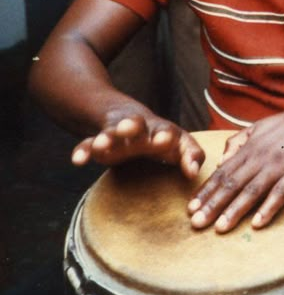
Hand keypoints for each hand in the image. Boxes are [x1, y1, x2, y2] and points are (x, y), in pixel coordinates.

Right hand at [71, 107, 203, 179]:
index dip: (179, 148)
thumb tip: (194, 174)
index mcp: (164, 130)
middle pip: (139, 124)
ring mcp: (119, 133)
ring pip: (112, 131)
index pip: (175, 134)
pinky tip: (78, 160)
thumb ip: (191, 155)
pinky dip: (84, 150)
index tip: (183, 163)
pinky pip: (89, 143)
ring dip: (108, 136)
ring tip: (102, 145)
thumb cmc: (160, 140)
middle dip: (135, 126)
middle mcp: (142, 129)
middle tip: (131, 128)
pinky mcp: (101, 139)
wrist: (126, 121)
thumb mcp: (179, 145)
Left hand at [187, 96, 283, 232]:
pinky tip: (257, 224)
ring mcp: (278, 167)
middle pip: (231, 184)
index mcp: (250, 148)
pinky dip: (268, 209)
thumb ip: (238, 141)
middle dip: (212, 205)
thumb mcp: (259, 126)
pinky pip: (280, 194)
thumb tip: (221, 160)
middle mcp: (260, 158)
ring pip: (251, 191)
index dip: (206, 191)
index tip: (190, 207)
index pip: (222, 173)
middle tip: (195, 223)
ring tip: (219, 228)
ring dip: (234, 211)